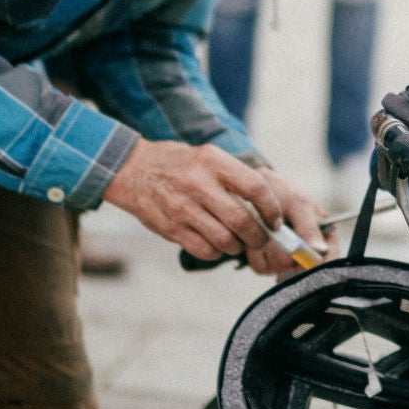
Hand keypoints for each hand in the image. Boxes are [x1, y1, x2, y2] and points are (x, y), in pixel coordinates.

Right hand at [104, 139, 327, 274]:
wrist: (132, 170)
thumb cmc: (180, 164)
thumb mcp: (208, 156)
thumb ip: (235, 177)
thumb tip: (269, 205)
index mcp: (213, 161)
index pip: (255, 187)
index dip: (271, 208)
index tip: (275, 220)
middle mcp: (198, 183)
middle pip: (242, 220)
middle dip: (258, 236)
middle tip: (262, 239)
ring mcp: (182, 207)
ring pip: (225, 240)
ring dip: (238, 246)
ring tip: (239, 242)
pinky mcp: (170, 228)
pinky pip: (204, 250)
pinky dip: (217, 252)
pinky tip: (217, 245)